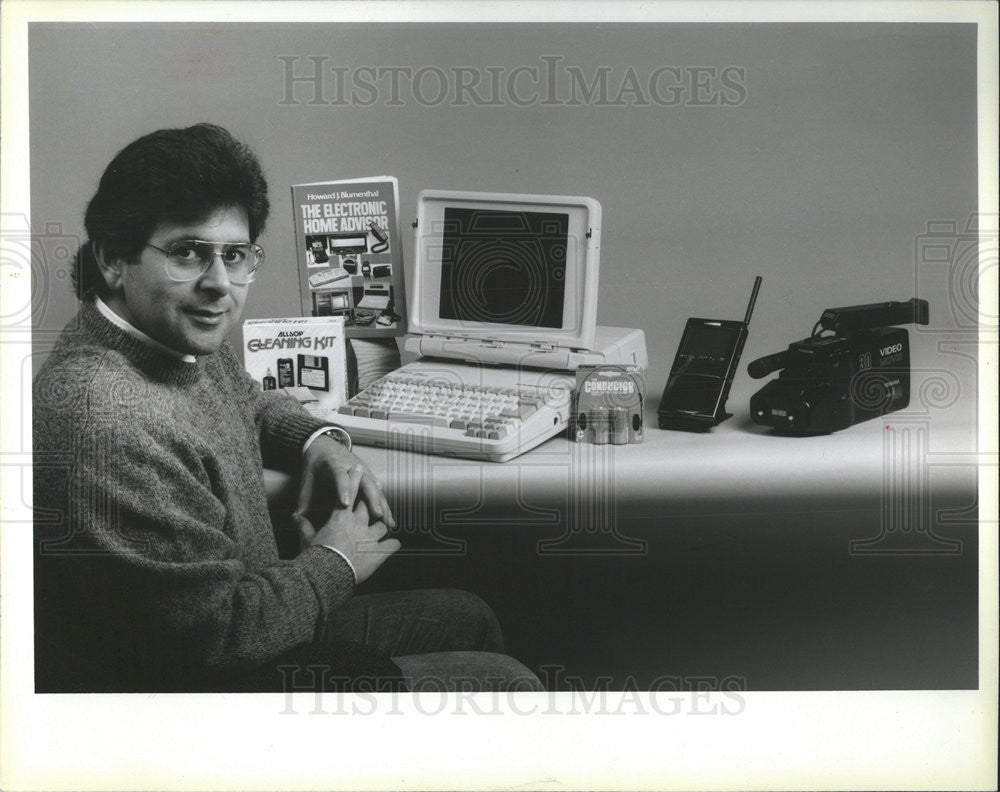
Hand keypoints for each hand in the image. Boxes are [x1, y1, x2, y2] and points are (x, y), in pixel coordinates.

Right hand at [295, 466, 400, 585]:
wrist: (328, 575)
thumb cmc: (316, 556)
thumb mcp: (306, 539)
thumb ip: (303, 526)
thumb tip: (295, 517)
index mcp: (340, 518)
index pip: (349, 493)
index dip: (354, 479)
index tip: (357, 467)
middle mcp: (358, 523)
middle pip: (368, 507)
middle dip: (370, 503)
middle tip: (370, 504)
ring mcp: (370, 537)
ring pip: (382, 525)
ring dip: (382, 526)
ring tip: (383, 527)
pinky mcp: (379, 552)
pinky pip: (392, 544)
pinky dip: (393, 544)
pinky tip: (394, 544)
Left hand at [296, 434, 395, 529]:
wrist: (324, 446)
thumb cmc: (315, 464)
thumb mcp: (307, 478)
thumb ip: (304, 498)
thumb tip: (298, 517)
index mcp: (334, 464)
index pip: (340, 476)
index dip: (343, 489)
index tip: (345, 503)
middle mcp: (352, 466)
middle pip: (365, 482)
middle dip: (372, 499)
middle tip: (377, 514)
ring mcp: (363, 470)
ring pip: (375, 488)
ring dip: (382, 505)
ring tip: (388, 522)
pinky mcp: (368, 476)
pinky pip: (378, 492)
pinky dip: (384, 505)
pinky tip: (389, 519)